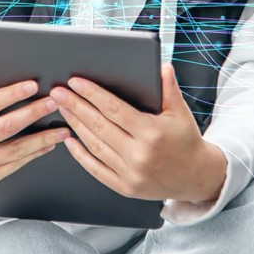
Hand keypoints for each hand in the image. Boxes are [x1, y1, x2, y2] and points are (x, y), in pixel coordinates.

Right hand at [0, 53, 71, 191]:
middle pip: (5, 127)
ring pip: (14, 150)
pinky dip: (33, 155)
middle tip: (53, 102)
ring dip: (41, 139)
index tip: (33, 85)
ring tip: (63, 128)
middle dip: (32, 113)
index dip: (11, 94)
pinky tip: (48, 145)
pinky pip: (14, 166)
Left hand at [49, 63, 227, 203]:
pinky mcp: (125, 187)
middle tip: (58, 92)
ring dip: (75, 125)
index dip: (92, 94)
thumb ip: (169, 88)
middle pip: (99, 126)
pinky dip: (80, 155)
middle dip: (75, 106)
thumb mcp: (181, 112)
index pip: (113, 109)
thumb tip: (162, 66)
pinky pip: (97, 169)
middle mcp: (138, 155)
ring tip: (62, 108)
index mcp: (151, 132)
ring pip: (95, 145)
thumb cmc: (186, 140)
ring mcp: (130, 173)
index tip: (75, 82)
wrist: (196, 177)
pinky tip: (69, 141)